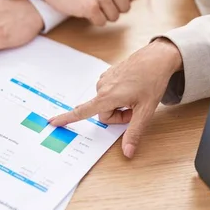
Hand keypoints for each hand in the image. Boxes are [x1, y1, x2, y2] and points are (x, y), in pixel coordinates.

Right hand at [49, 39, 182, 158]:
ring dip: (119, 105)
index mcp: (107, 97)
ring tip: (135, 95)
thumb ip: (134, 132)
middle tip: (135, 107)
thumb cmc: (153, 81)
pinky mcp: (107, 74)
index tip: (52, 122)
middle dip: (118, 116)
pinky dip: (118, 95)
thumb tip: (127, 152)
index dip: (67, 118)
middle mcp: (101, 88)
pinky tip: (131, 87)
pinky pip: (108, 93)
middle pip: (103, 114)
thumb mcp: (146, 111)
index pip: (82, 112)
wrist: (157, 57)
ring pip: (106, 104)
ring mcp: (104, 80)